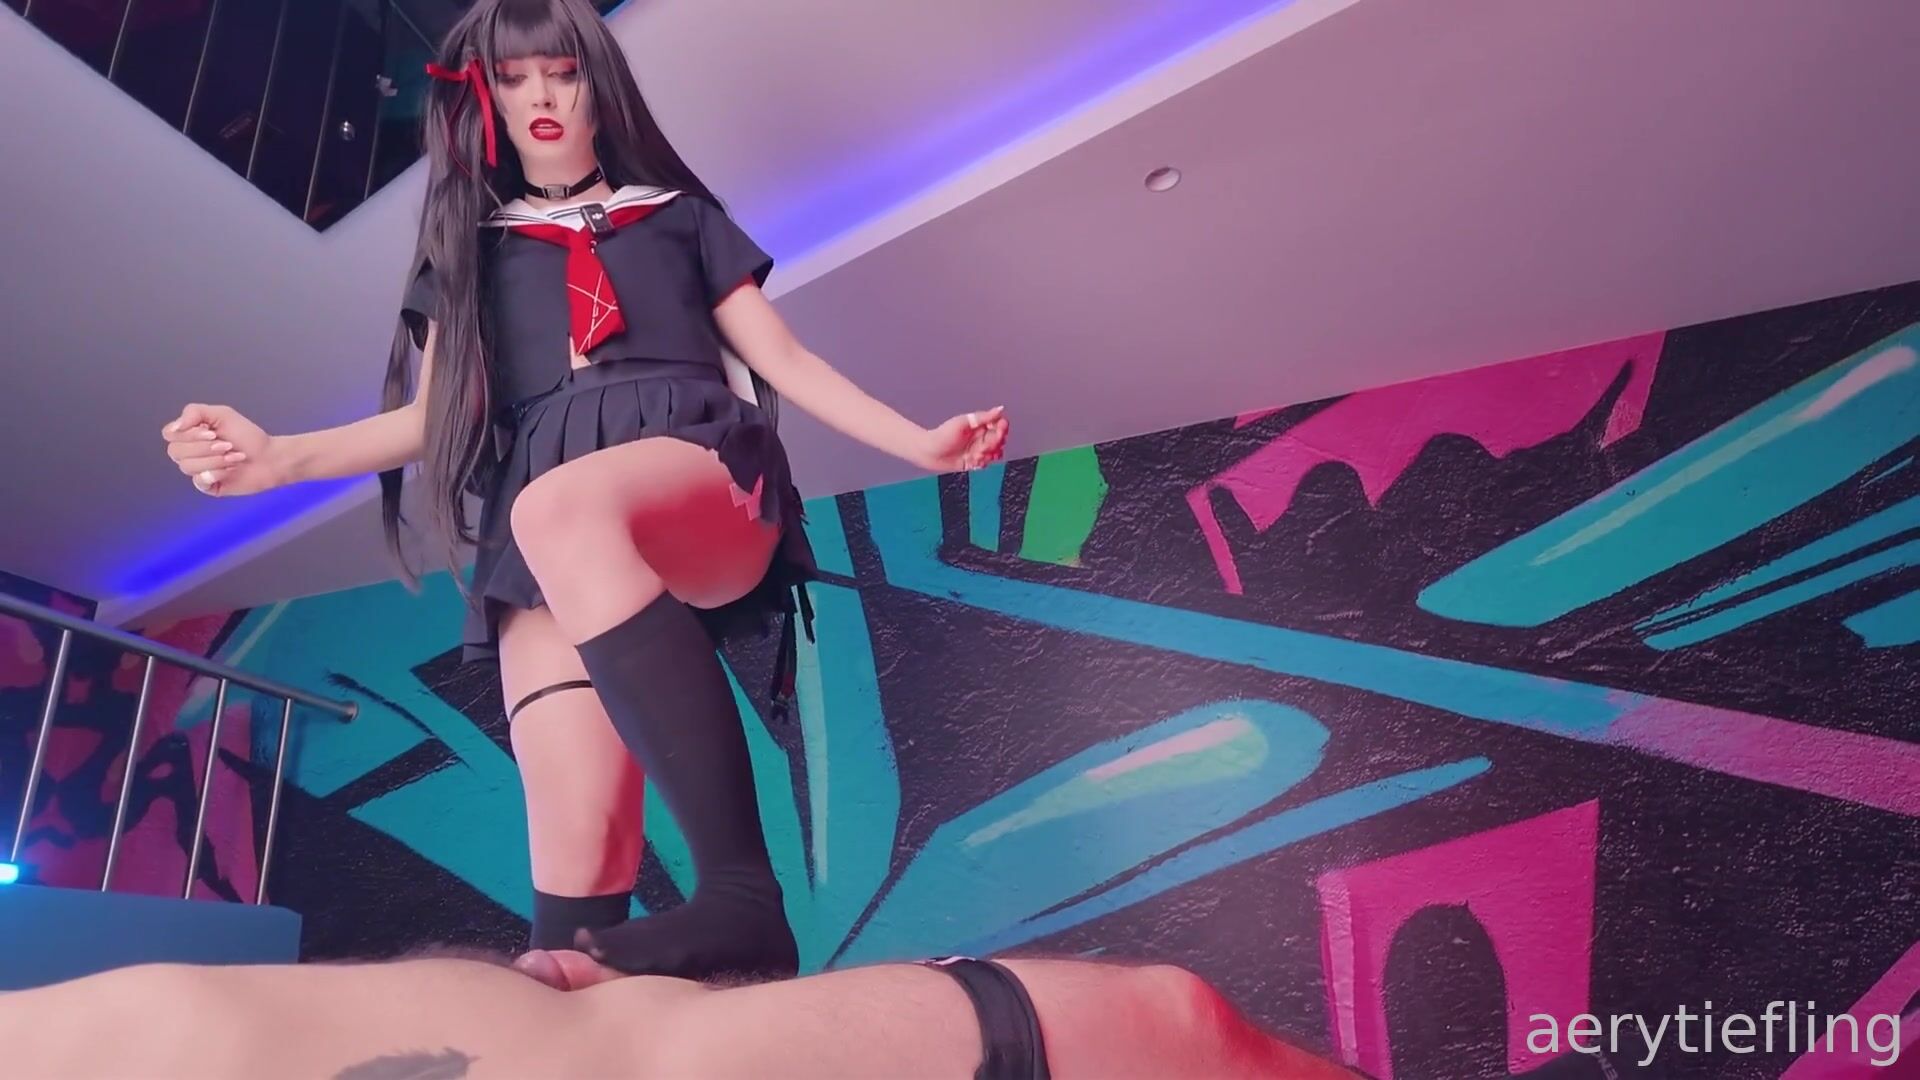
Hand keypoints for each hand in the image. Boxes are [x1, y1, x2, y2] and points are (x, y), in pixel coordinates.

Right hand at [162, 403, 281, 496]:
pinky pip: (199, 481)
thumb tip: (175, 427)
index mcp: (190, 434)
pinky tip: (231, 470)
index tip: (212, 433)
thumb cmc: (247, 436)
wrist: (269, 458)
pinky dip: (217, 473)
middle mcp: (189, 452)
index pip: (170, 435)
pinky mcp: (207, 485)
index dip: (188, 435)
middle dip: (205, 448)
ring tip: (235, 457)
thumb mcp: (222, 414)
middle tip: (228, 445)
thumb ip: (194, 412)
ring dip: (215, 460)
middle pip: (175, 452)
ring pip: (187, 466)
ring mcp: (197, 470)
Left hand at [918, 406, 1008, 472]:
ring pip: (995, 453)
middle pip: (999, 440)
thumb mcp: (963, 423)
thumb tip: (1001, 409)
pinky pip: (986, 463)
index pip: (999, 425)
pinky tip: (973, 461)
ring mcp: (978, 450)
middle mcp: (981, 437)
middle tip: (981, 447)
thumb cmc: (942, 435)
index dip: (1002, 428)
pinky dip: (983, 462)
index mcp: (979, 425)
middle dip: (993, 444)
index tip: (999, 430)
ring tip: (975, 455)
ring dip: (988, 455)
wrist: (929, 452)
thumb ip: (983, 417)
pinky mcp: (974, 461)